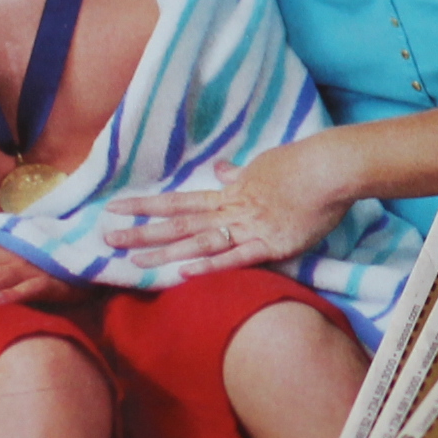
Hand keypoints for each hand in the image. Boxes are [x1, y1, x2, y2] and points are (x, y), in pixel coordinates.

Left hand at [101, 135, 358, 276]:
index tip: (117, 208)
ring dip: (165, 251)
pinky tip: (184, 271)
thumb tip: (220, 169)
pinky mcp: (272, 245)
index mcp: (229, 194)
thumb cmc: (302, 166)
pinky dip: (211, 265)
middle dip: (143, 231)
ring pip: (199, 242)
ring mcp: (250, 228)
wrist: (331, 168)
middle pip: (180, 224)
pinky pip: (237, 258)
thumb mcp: (264, 166)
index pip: (179, 203)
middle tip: (106, 239)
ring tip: (132, 259)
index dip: (147, 206)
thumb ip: (239, 175)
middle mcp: (232, 212)